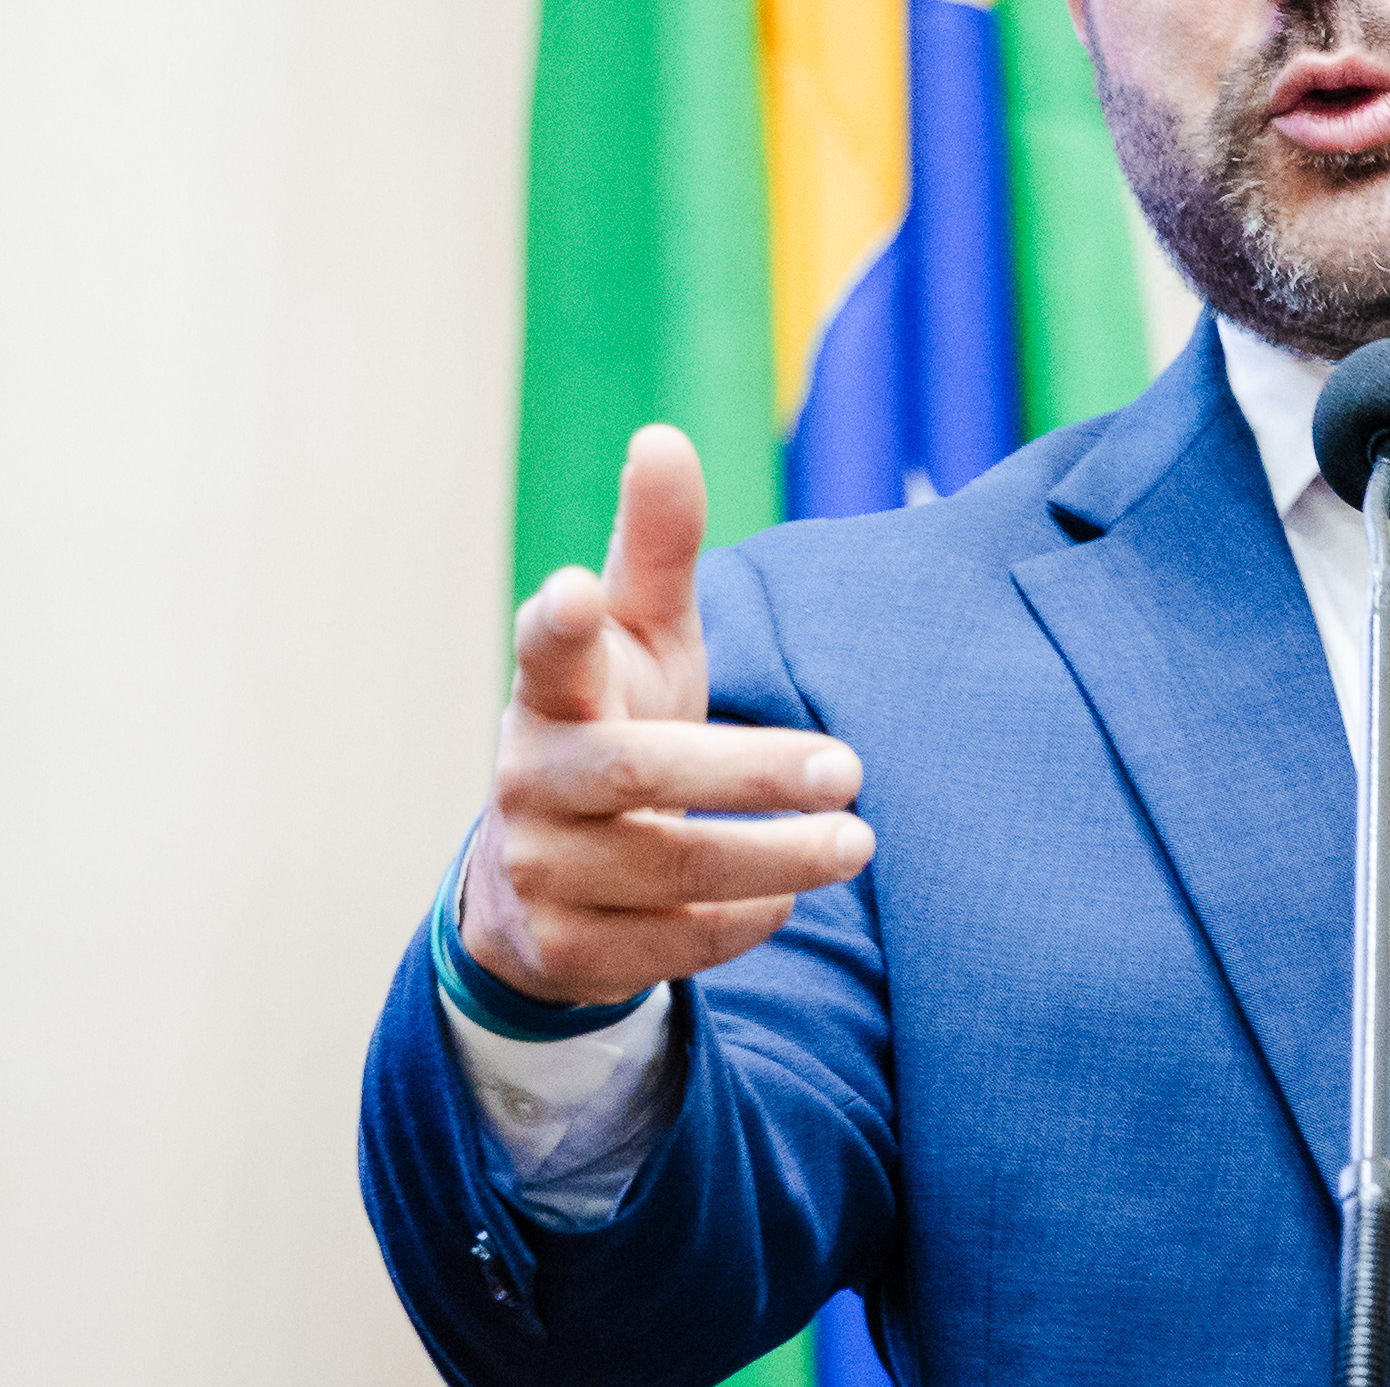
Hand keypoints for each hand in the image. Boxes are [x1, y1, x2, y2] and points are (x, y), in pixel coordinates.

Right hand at [457, 425, 874, 1004]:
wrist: (539, 877)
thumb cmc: (615, 721)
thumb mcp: (640, 639)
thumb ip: (657, 548)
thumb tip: (663, 437)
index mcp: (553, 692)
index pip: (546, 651)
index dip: (558, 621)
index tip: (575, 588)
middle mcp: (533, 779)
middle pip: (643, 773)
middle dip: (750, 773)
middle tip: (850, 769)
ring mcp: (541, 870)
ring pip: (669, 870)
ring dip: (775, 858)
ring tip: (855, 840)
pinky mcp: (563, 951)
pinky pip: (669, 944)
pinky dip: (739, 921)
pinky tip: (785, 895)